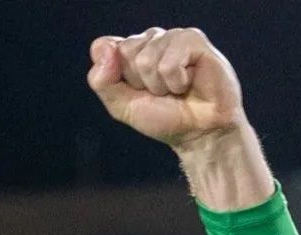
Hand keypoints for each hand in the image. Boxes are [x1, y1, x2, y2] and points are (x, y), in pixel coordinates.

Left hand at [86, 27, 246, 149]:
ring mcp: (172, 36)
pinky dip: (176, 83)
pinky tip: (189, 83)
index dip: (117, 78)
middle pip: (124, 53)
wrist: (199, 133)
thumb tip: (104, 48)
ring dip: (160, 86)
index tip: (137, 91)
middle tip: (161, 93)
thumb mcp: (121, 105)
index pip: (103, 47)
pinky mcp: (194, 40)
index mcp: (131, 48)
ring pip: (146, 59)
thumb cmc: (164, 118)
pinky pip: (168, 64)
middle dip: (140, 83)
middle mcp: (151, 38)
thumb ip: (101, 80)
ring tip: (177, 89)